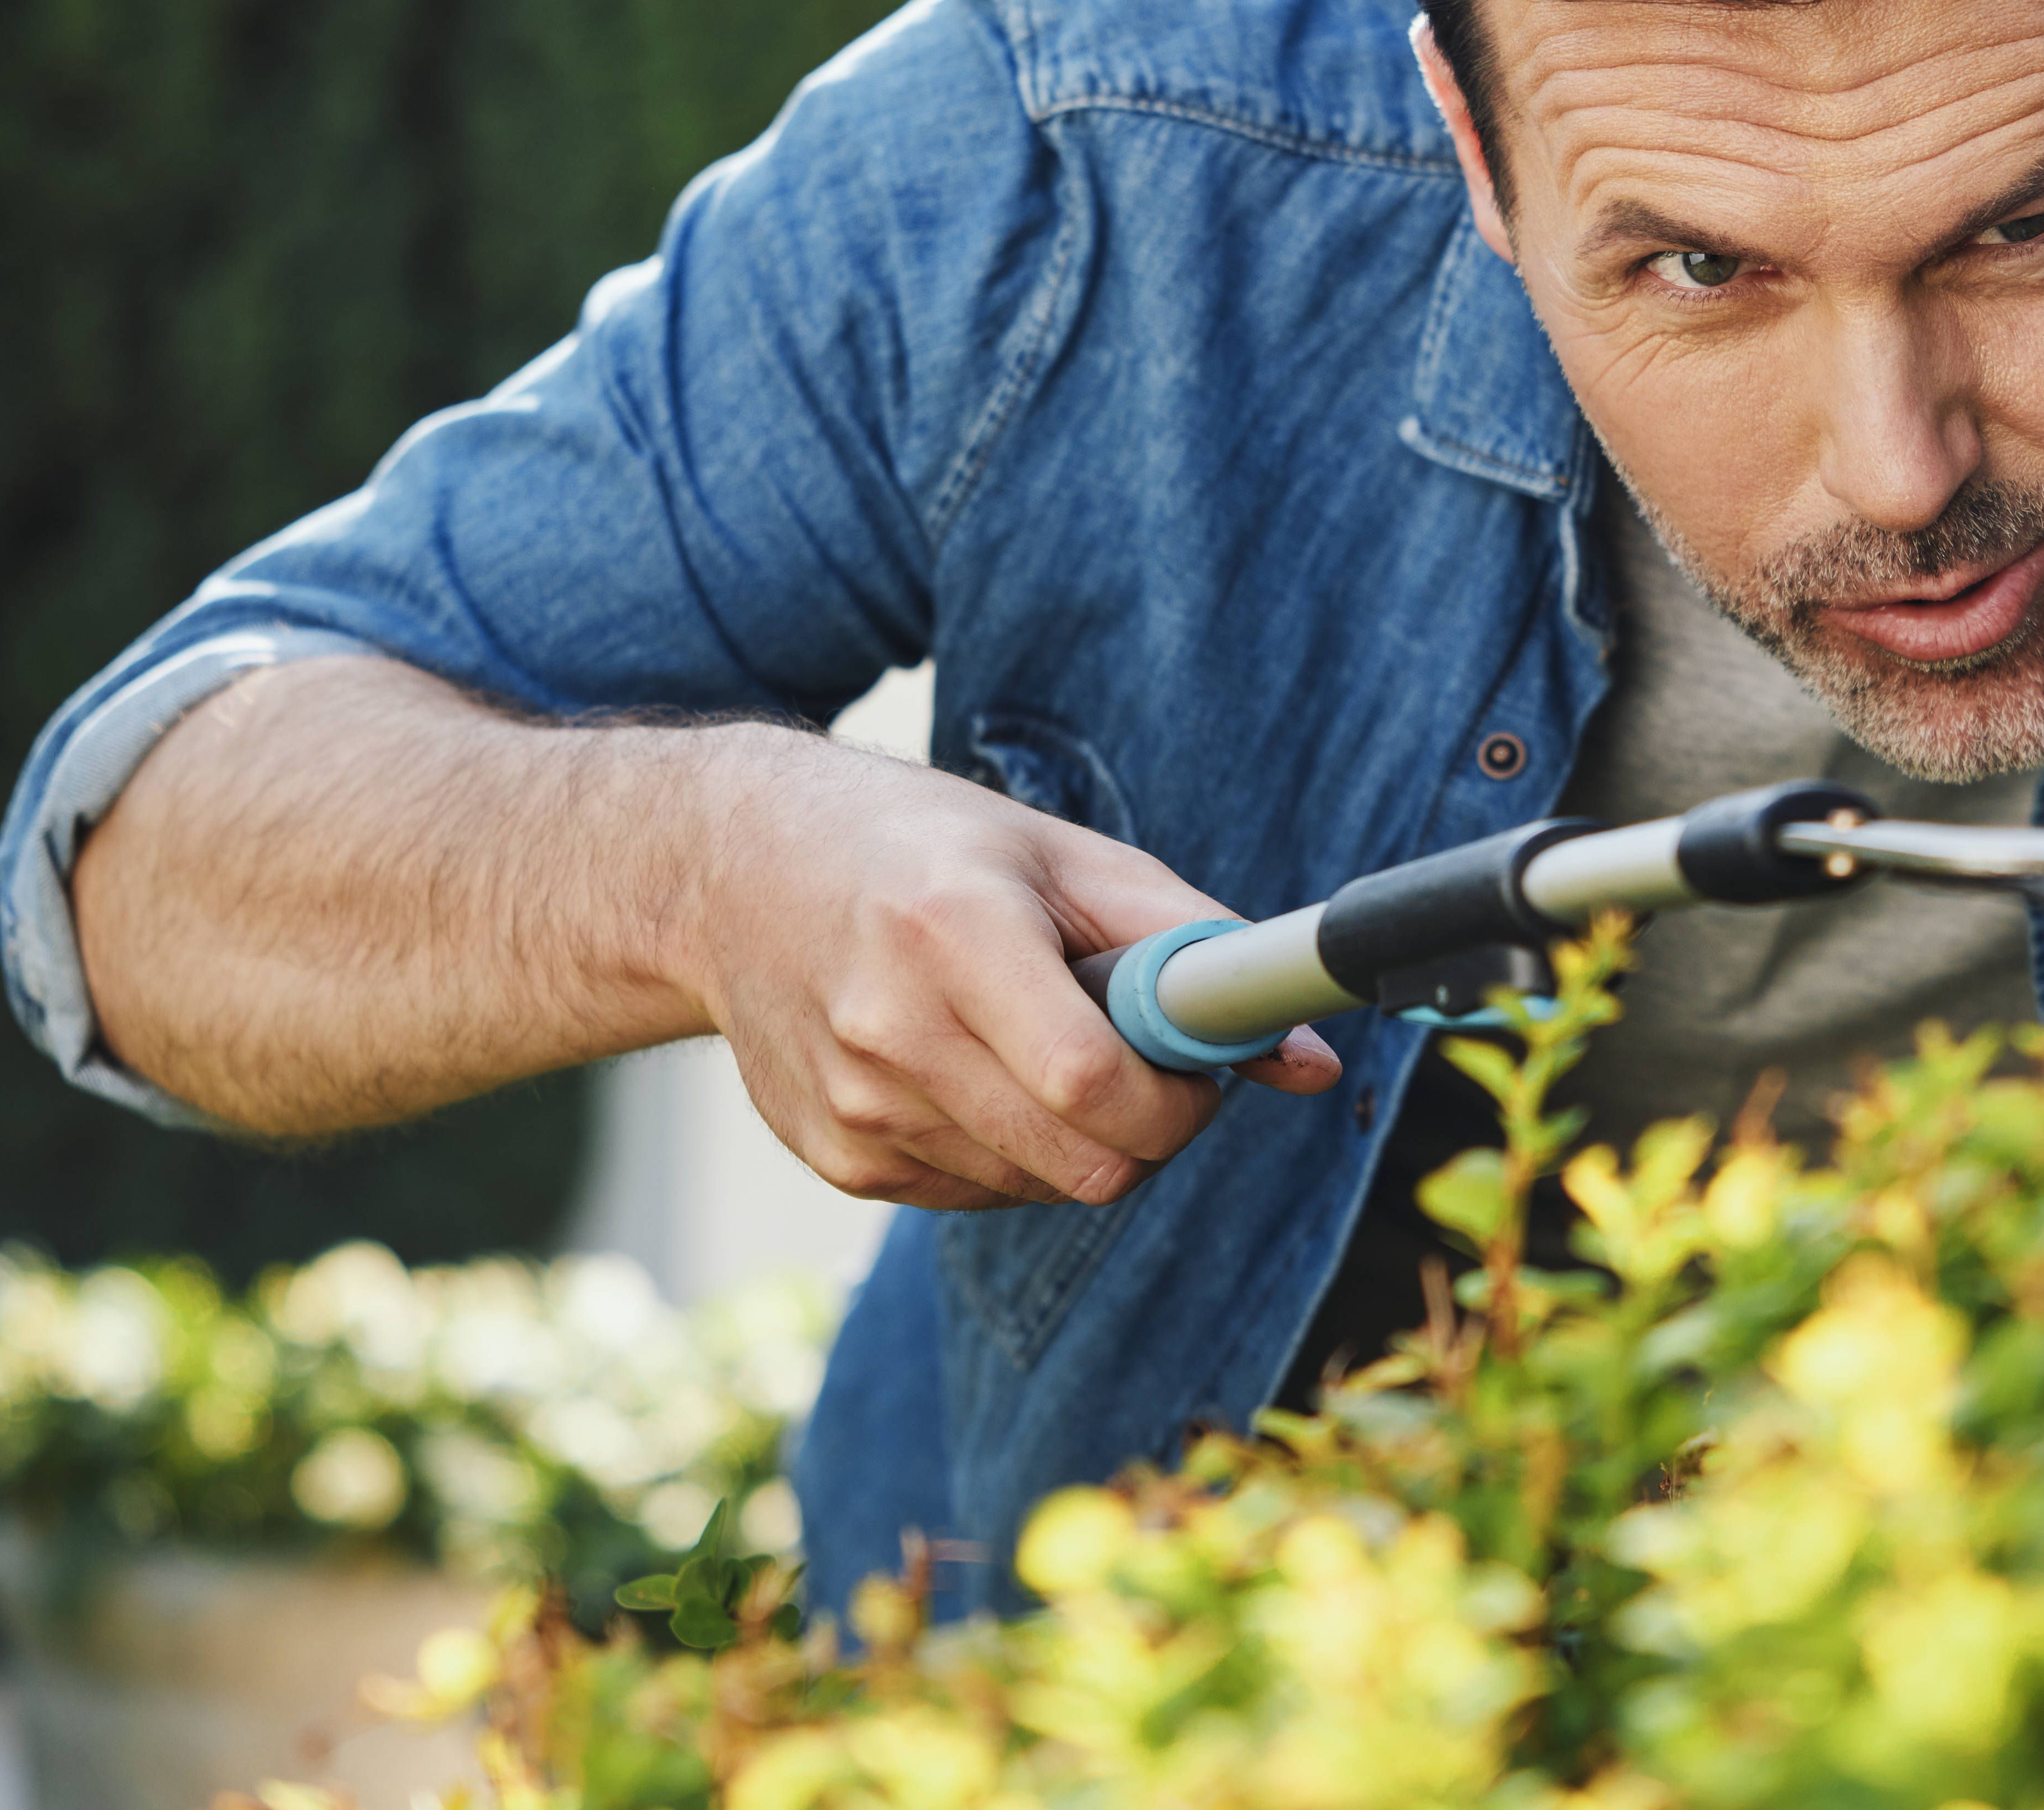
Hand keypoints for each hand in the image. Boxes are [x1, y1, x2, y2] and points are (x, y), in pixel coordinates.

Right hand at [684, 732, 1340, 1210]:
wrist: (733, 872)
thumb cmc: (923, 848)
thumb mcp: (1065, 857)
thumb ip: (1195, 948)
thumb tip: (1310, 1061)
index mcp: (951, 935)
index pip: (1094, 1085)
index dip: (1181, 1101)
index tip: (1199, 1068)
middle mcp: (889, 1030)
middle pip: (1084, 1164)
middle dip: (1150, 1129)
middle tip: (1143, 1062)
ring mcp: (854, 1107)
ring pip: (1040, 1188)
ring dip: (1078, 1137)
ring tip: (1041, 1042)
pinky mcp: (837, 1159)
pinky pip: (978, 1195)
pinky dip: (1012, 1150)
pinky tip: (977, 1069)